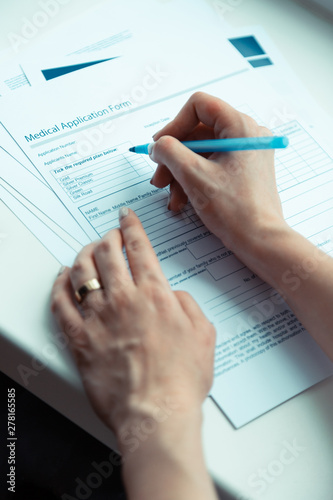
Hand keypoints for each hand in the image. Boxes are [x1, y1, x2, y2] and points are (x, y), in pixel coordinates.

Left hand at [51, 208, 214, 449]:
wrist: (157, 413)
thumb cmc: (182, 380)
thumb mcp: (204, 335)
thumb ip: (189, 306)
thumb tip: (175, 295)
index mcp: (155, 294)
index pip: (139, 248)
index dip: (131, 227)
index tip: (126, 217)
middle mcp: (124, 299)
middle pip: (107, 253)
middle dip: (107, 237)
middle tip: (109, 235)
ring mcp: (99, 317)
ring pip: (82, 271)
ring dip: (83, 254)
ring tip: (86, 251)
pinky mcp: (80, 339)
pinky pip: (61, 303)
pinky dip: (59, 285)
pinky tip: (62, 278)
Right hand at [150, 91, 286, 260]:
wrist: (260, 240)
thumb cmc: (236, 210)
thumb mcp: (193, 175)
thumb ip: (169, 151)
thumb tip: (157, 144)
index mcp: (241, 127)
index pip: (199, 106)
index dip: (174, 125)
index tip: (160, 147)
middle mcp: (247, 135)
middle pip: (198, 132)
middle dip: (174, 157)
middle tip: (159, 178)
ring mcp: (247, 153)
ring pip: (203, 152)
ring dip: (181, 172)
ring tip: (171, 196)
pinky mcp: (244, 170)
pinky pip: (213, 165)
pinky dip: (195, 179)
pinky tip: (183, 200)